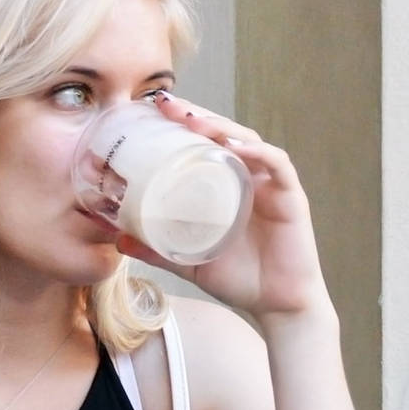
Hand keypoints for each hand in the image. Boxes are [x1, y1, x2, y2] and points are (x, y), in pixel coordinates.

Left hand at [117, 92, 328, 319]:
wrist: (276, 305)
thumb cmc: (238, 277)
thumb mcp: (188, 260)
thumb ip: (157, 248)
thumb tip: (117, 239)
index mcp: (224, 183)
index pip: (202, 142)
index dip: (179, 123)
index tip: (150, 111)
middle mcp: (248, 175)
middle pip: (222, 132)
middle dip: (194, 114)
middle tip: (165, 104)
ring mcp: (270, 183)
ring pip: (247, 140)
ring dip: (221, 126)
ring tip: (192, 120)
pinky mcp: (291, 196)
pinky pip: (276, 164)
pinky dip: (257, 152)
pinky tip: (235, 147)